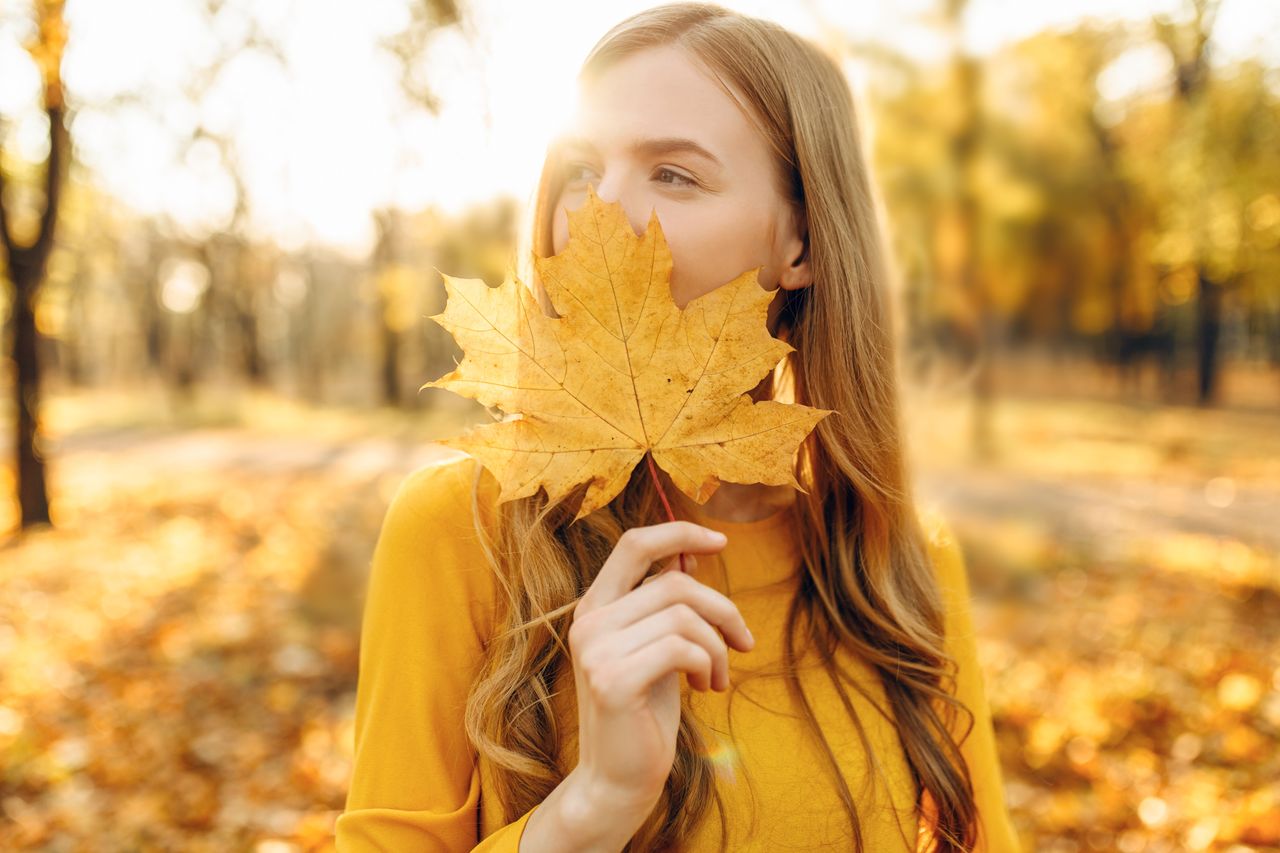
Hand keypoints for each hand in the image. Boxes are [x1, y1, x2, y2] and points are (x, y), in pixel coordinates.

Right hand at [566, 521, 755, 822]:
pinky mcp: (612, 679)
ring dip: (717, 647)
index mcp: (595, 607)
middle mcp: (589, 621)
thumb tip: (692, 554)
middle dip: (722, 610)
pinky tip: (704, 688)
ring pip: (683, 616)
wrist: (617, 780)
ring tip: (718, 677)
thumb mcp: (657, 648)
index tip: (720, 541)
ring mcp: (596, 649)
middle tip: (743, 643)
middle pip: (674, 582)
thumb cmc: (642, 713)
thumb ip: (664, 604)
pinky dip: (708, 664)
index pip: (634, 544)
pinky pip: (681, 648)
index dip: (679, 532)